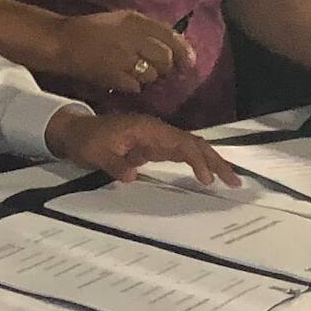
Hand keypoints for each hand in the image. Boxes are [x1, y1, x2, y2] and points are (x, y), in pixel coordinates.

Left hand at [47, 107, 234, 185]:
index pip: (180, 143)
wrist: (76, 131)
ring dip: (211, 162)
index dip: (196, 159)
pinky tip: (209, 174)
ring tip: (230, 179)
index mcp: (148, 129)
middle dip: (215, 160)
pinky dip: (198, 162)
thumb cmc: (86, 140)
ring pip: (191, 147)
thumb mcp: (96, 153)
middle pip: (193, 143)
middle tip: (234, 180)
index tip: (208, 178)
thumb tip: (133, 177)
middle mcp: (158, 131)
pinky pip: (182, 153)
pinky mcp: (155, 147)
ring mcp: (158, 138)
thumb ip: (114, 163)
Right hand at [49, 9, 194, 95]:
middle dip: (165, 66)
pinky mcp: (114, 76)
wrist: (62, 42)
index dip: (184, 51)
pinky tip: (123, 80)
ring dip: (148, 77)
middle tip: (157, 69)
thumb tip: (174, 42)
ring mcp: (123, 58)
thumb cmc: (92, 30)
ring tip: (135, 73)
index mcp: (135, 21)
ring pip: (152, 74)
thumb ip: (146, 28)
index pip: (170, 36)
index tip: (189, 62)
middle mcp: (133, 37)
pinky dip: (133, 86)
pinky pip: (136, 86)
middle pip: (165, 58)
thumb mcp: (121, 20)